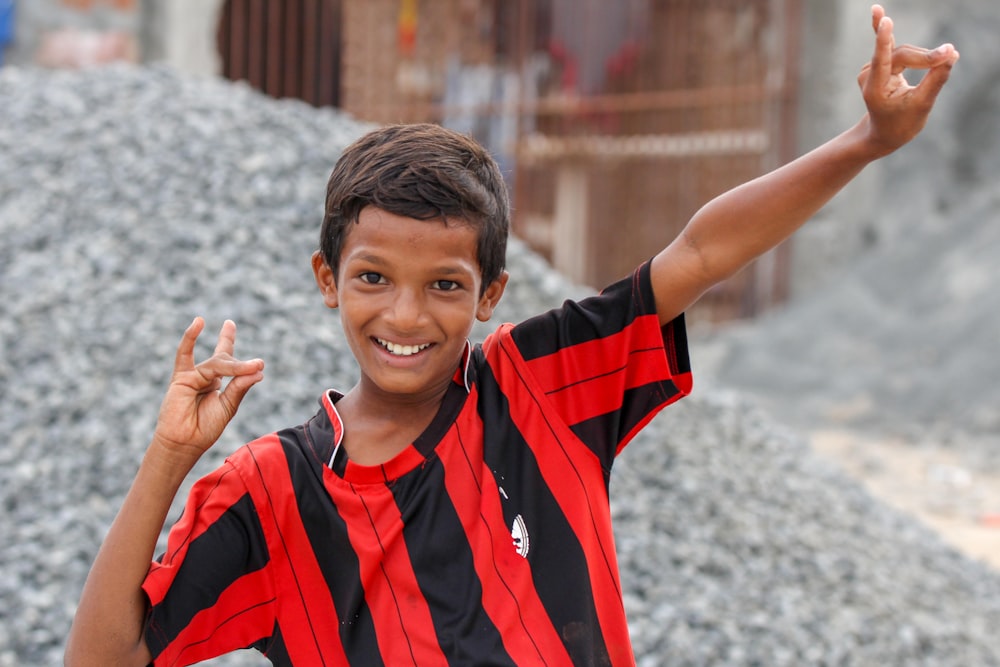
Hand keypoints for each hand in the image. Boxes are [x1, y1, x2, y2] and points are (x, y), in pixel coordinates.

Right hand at [151, 317, 263, 461]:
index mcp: (218, 383)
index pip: (226, 358)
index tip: (229, 324)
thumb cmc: (206, 427)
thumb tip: (258, 370)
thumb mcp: (229, 406)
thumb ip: (240, 387)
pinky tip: (199, 322)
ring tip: (254, 366)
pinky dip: (190, 337)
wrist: (186, 442)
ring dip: (235, 367)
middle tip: (258, 364)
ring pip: (217, 364)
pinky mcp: (181, 377)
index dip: (227, 340)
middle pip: (225, 360)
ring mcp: (194, 375)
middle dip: (241, 364)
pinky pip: (184, 354)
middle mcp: (206, 376)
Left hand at [857, 4, 958, 155]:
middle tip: (951, 55)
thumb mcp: (922, 105)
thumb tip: (951, 54)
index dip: (885, 39)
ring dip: (922, 57)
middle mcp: (868, 75)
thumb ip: (936, 79)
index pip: (883, 59)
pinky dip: (886, 29)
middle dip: (927, 57)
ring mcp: (871, 69)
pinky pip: (888, 44)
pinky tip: (877, 11)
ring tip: (940, 60)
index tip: (886, 21)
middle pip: (902, 54)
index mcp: (875, 88)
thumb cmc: (902, 124)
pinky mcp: (878, 64)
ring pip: (904, 52)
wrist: (884, 133)